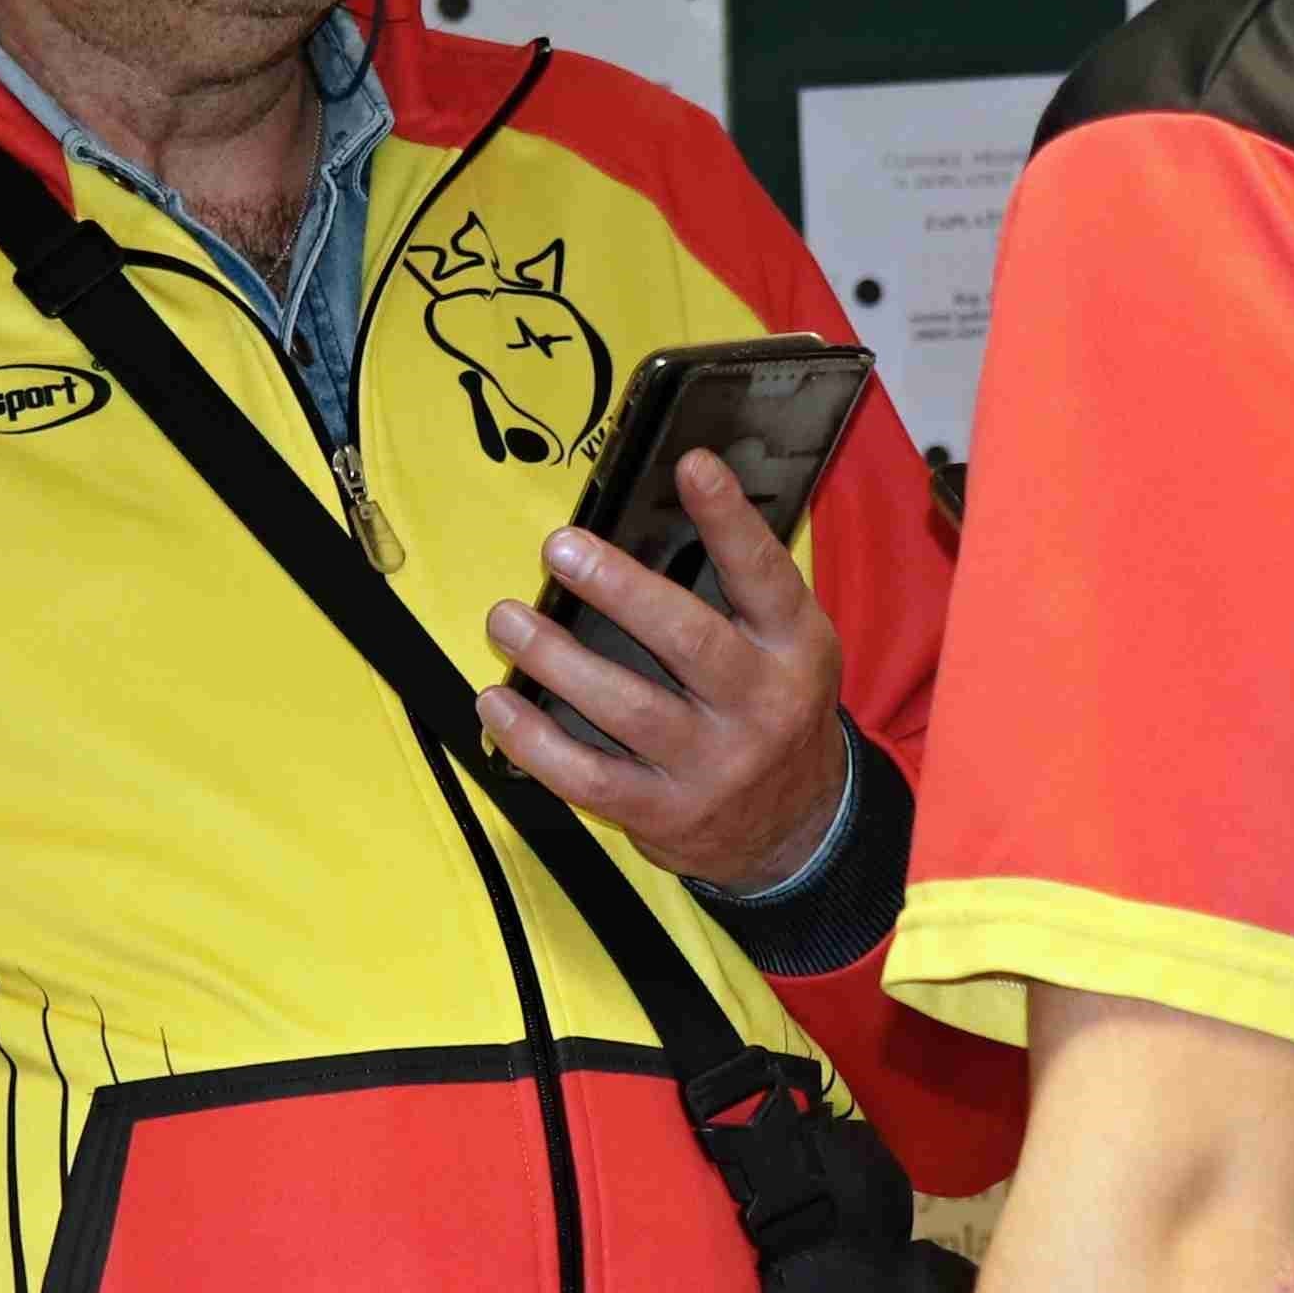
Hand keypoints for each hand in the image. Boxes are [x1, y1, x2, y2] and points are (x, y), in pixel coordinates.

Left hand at [477, 446, 847, 890]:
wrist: (797, 829)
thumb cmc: (771, 710)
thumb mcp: (783, 648)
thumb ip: (733, 596)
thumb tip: (640, 524)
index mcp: (795, 647)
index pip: (764, 575)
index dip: (729, 520)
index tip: (692, 464)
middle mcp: (761, 705)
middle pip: (688, 640)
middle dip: (619, 589)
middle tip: (559, 548)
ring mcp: (714, 765)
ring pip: (627, 708)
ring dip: (556, 660)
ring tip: (507, 619)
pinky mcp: (667, 813)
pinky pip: (588, 776)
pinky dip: (533, 740)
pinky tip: (496, 702)